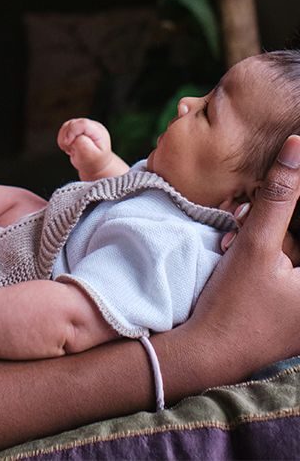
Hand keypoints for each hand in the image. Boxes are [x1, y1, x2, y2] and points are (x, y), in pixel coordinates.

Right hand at [57, 117, 113, 179]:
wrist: (95, 166)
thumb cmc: (94, 162)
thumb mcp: (90, 156)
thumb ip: (83, 145)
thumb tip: (74, 137)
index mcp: (98, 132)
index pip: (83, 124)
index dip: (72, 131)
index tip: (68, 143)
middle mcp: (91, 126)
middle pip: (73, 124)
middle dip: (67, 137)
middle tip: (71, 150)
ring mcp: (83, 127)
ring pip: (66, 126)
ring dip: (64, 139)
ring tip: (71, 150)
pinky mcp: (77, 129)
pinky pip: (64, 130)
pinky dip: (63, 140)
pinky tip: (69, 147)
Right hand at [157, 135, 299, 398]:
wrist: (208, 353)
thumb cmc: (234, 304)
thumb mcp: (255, 245)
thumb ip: (279, 195)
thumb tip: (297, 146)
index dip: (296, 194)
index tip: (288, 159)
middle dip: (284, 210)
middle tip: (245, 206)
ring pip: (295, 243)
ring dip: (277, 224)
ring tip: (242, 214)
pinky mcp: (296, 304)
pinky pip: (290, 259)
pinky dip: (274, 242)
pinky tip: (245, 231)